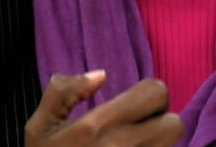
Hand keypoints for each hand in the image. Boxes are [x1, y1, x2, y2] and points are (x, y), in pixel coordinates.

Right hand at [25, 71, 184, 145]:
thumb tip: (100, 76)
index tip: (134, 104)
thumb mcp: (40, 127)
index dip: (149, 93)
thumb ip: (64, 91)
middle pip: (175, 123)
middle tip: (141, 125)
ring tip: (137, 144)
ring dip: (159, 142)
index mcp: (100, 126)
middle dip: (161, 120)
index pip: (156, 92)